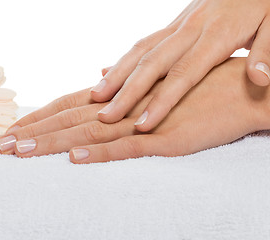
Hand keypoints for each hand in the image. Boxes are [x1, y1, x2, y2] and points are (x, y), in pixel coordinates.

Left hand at [0, 58, 269, 162]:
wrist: (237, 91)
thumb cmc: (192, 88)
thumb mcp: (151, 86)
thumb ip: (121, 84)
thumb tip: (99, 74)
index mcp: (116, 95)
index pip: (66, 104)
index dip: (38, 117)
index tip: (12, 130)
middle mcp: (120, 106)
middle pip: (66, 118)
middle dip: (32, 132)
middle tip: (2, 146)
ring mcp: (140, 122)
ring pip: (86, 132)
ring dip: (52, 143)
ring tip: (22, 152)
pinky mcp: (164, 139)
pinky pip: (127, 147)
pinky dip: (100, 152)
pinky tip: (75, 158)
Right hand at [91, 0, 269, 132]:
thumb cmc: (264, 3)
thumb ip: (266, 51)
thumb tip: (259, 78)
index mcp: (216, 35)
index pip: (183, 74)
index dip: (161, 101)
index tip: (142, 125)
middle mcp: (189, 30)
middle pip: (151, 64)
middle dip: (125, 91)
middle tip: (104, 115)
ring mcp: (177, 26)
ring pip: (140, 51)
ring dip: (116, 75)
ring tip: (96, 96)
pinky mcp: (172, 25)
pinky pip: (143, 43)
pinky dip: (123, 60)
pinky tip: (108, 73)